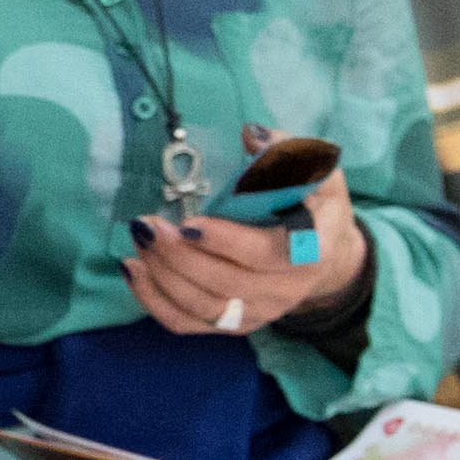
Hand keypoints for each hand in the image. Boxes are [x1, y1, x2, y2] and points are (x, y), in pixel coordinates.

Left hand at [125, 171, 372, 342]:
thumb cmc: (316, 203)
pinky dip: (155, 300)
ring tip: (139, 240)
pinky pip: (189, 323)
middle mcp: (288, 289)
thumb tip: (251, 135)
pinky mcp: (235, 324)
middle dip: (180, 256)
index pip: (269, 254)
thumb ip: (288, 152)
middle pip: (226, 283)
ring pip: (204, 306)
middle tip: (148, 226)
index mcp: (314, 251)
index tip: (189, 224)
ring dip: (163, 275)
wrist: (325, 253)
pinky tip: (134, 270)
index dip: (227, 242)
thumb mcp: (316, 170)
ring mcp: (260, 312)